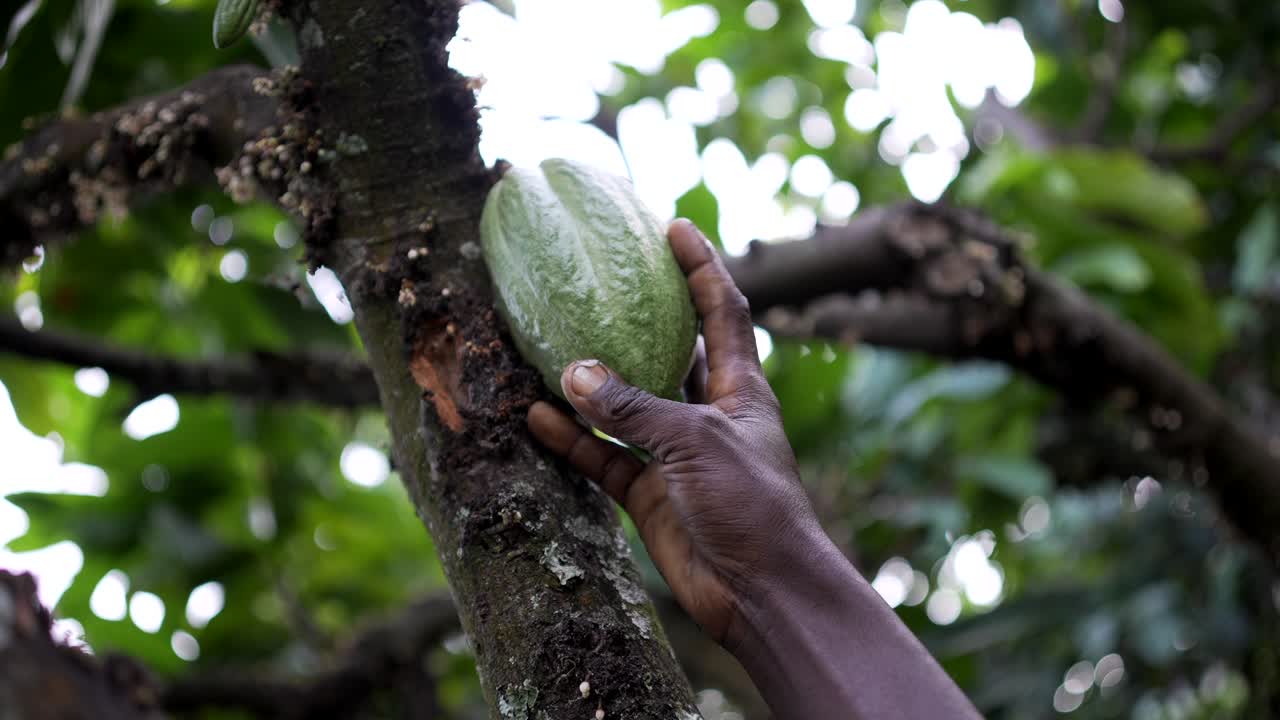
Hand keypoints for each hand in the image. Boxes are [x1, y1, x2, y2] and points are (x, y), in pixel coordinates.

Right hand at [527, 219, 822, 642]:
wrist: (761, 592)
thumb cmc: (752, 505)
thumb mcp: (695, 442)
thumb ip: (634, 407)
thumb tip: (572, 371)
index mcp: (740, 388)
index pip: (722, 310)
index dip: (701, 267)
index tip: (674, 226)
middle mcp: (707, 414)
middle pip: (669, 351)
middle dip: (637, 318)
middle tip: (596, 280)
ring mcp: (675, 455)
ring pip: (623, 406)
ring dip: (588, 383)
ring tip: (543, 347)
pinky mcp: (649, 494)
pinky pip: (602, 456)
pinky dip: (571, 439)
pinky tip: (535, 417)